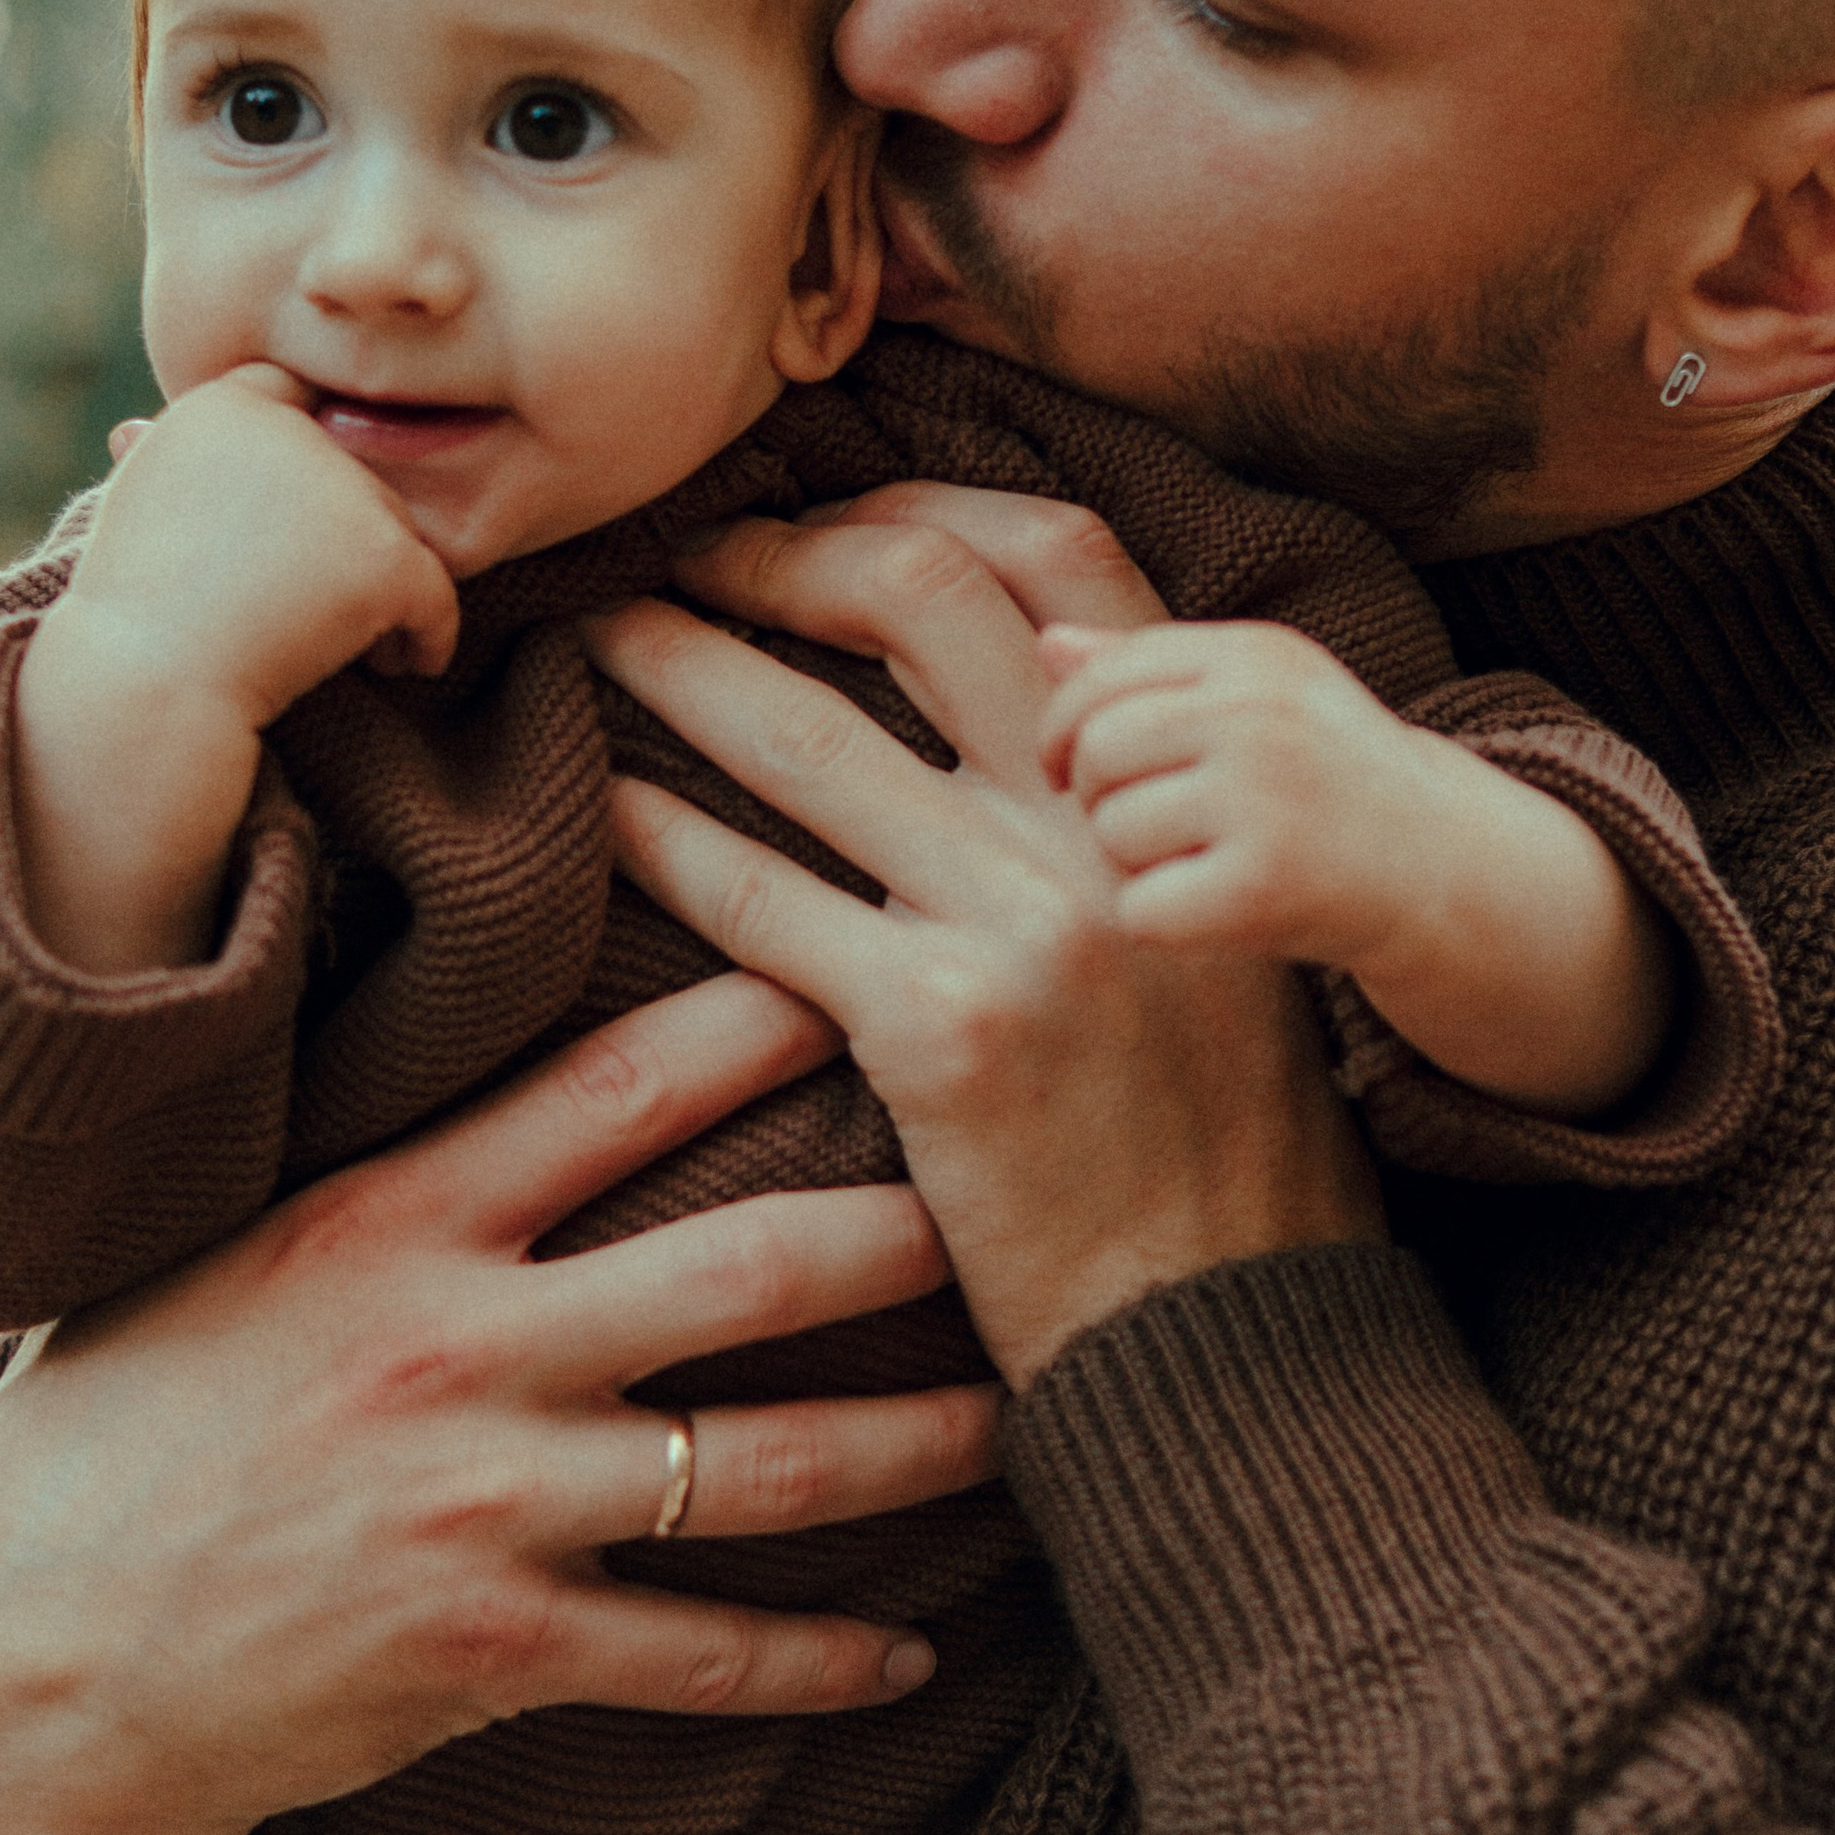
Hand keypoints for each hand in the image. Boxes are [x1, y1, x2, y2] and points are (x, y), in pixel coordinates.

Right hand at [0, 973, 991, 1834]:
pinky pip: (700, 1657)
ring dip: (916, 1444)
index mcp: (393, 1221)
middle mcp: (457, 1349)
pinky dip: (819, 1660)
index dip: (765, 1016)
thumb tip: (544, 1086)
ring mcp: (483, 1510)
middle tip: (1028, 1185)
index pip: (615, 1087)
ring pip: (762, 1469)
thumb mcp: (235, 1254)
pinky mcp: (490, 1656)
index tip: (879, 959)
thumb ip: (397, 1182)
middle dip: (909, 1231)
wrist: (11, 1664)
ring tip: (1027, 1408)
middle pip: (744, 1268)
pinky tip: (917, 1654)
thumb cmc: (120, 1430)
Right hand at [15, 363, 461, 970]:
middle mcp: (288, 429)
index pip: (291, 398)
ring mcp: (344, 490)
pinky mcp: (386, 555)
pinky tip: (411, 665)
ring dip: (384, 589)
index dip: (302, 459)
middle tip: (322, 608)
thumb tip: (138, 431)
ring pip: (398, 533)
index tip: (294, 530)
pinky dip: (432, 634)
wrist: (145, 687)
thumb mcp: (139, 508)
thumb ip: (182, 465)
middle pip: (355, 476)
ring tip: (354, 647)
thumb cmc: (135, 615)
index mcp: (222, 406)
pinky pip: (438, 594)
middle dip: (348, 541)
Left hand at [585, 486, 1383, 1392]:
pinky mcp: (940, 1033)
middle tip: (688, 554)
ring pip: (810, 737)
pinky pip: (759, 898)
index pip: (1059, 558)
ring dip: (683, 665)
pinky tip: (601, 809)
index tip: (820, 518)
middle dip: (780, 554)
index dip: (920, 511)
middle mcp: (1108, 825)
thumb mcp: (1209, 932)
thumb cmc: (1218, 1136)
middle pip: (922, 598)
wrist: (1233, 1324)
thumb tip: (1019, 682)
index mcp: (1183, 780)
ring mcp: (1026, 922)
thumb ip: (1119, 804)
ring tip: (604, 638)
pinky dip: (661, 836)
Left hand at [1039, 616, 1671, 1115]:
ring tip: (1198, 865)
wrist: (1448, 873)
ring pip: (1111, 831)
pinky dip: (1164, 925)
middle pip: (1096, 753)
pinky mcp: (1266, 886)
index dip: (1066, 731)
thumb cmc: (1329, 781)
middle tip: (1151, 829)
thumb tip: (1049, 644)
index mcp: (1254, 655)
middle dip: (1101, 799)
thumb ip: (1152, 669)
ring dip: (1135, 864)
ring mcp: (1267, 798)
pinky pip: (1141, 908)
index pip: (1097, 677)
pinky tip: (1214, 915)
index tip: (1068, 771)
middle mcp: (1262, 714)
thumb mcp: (1258, 700)